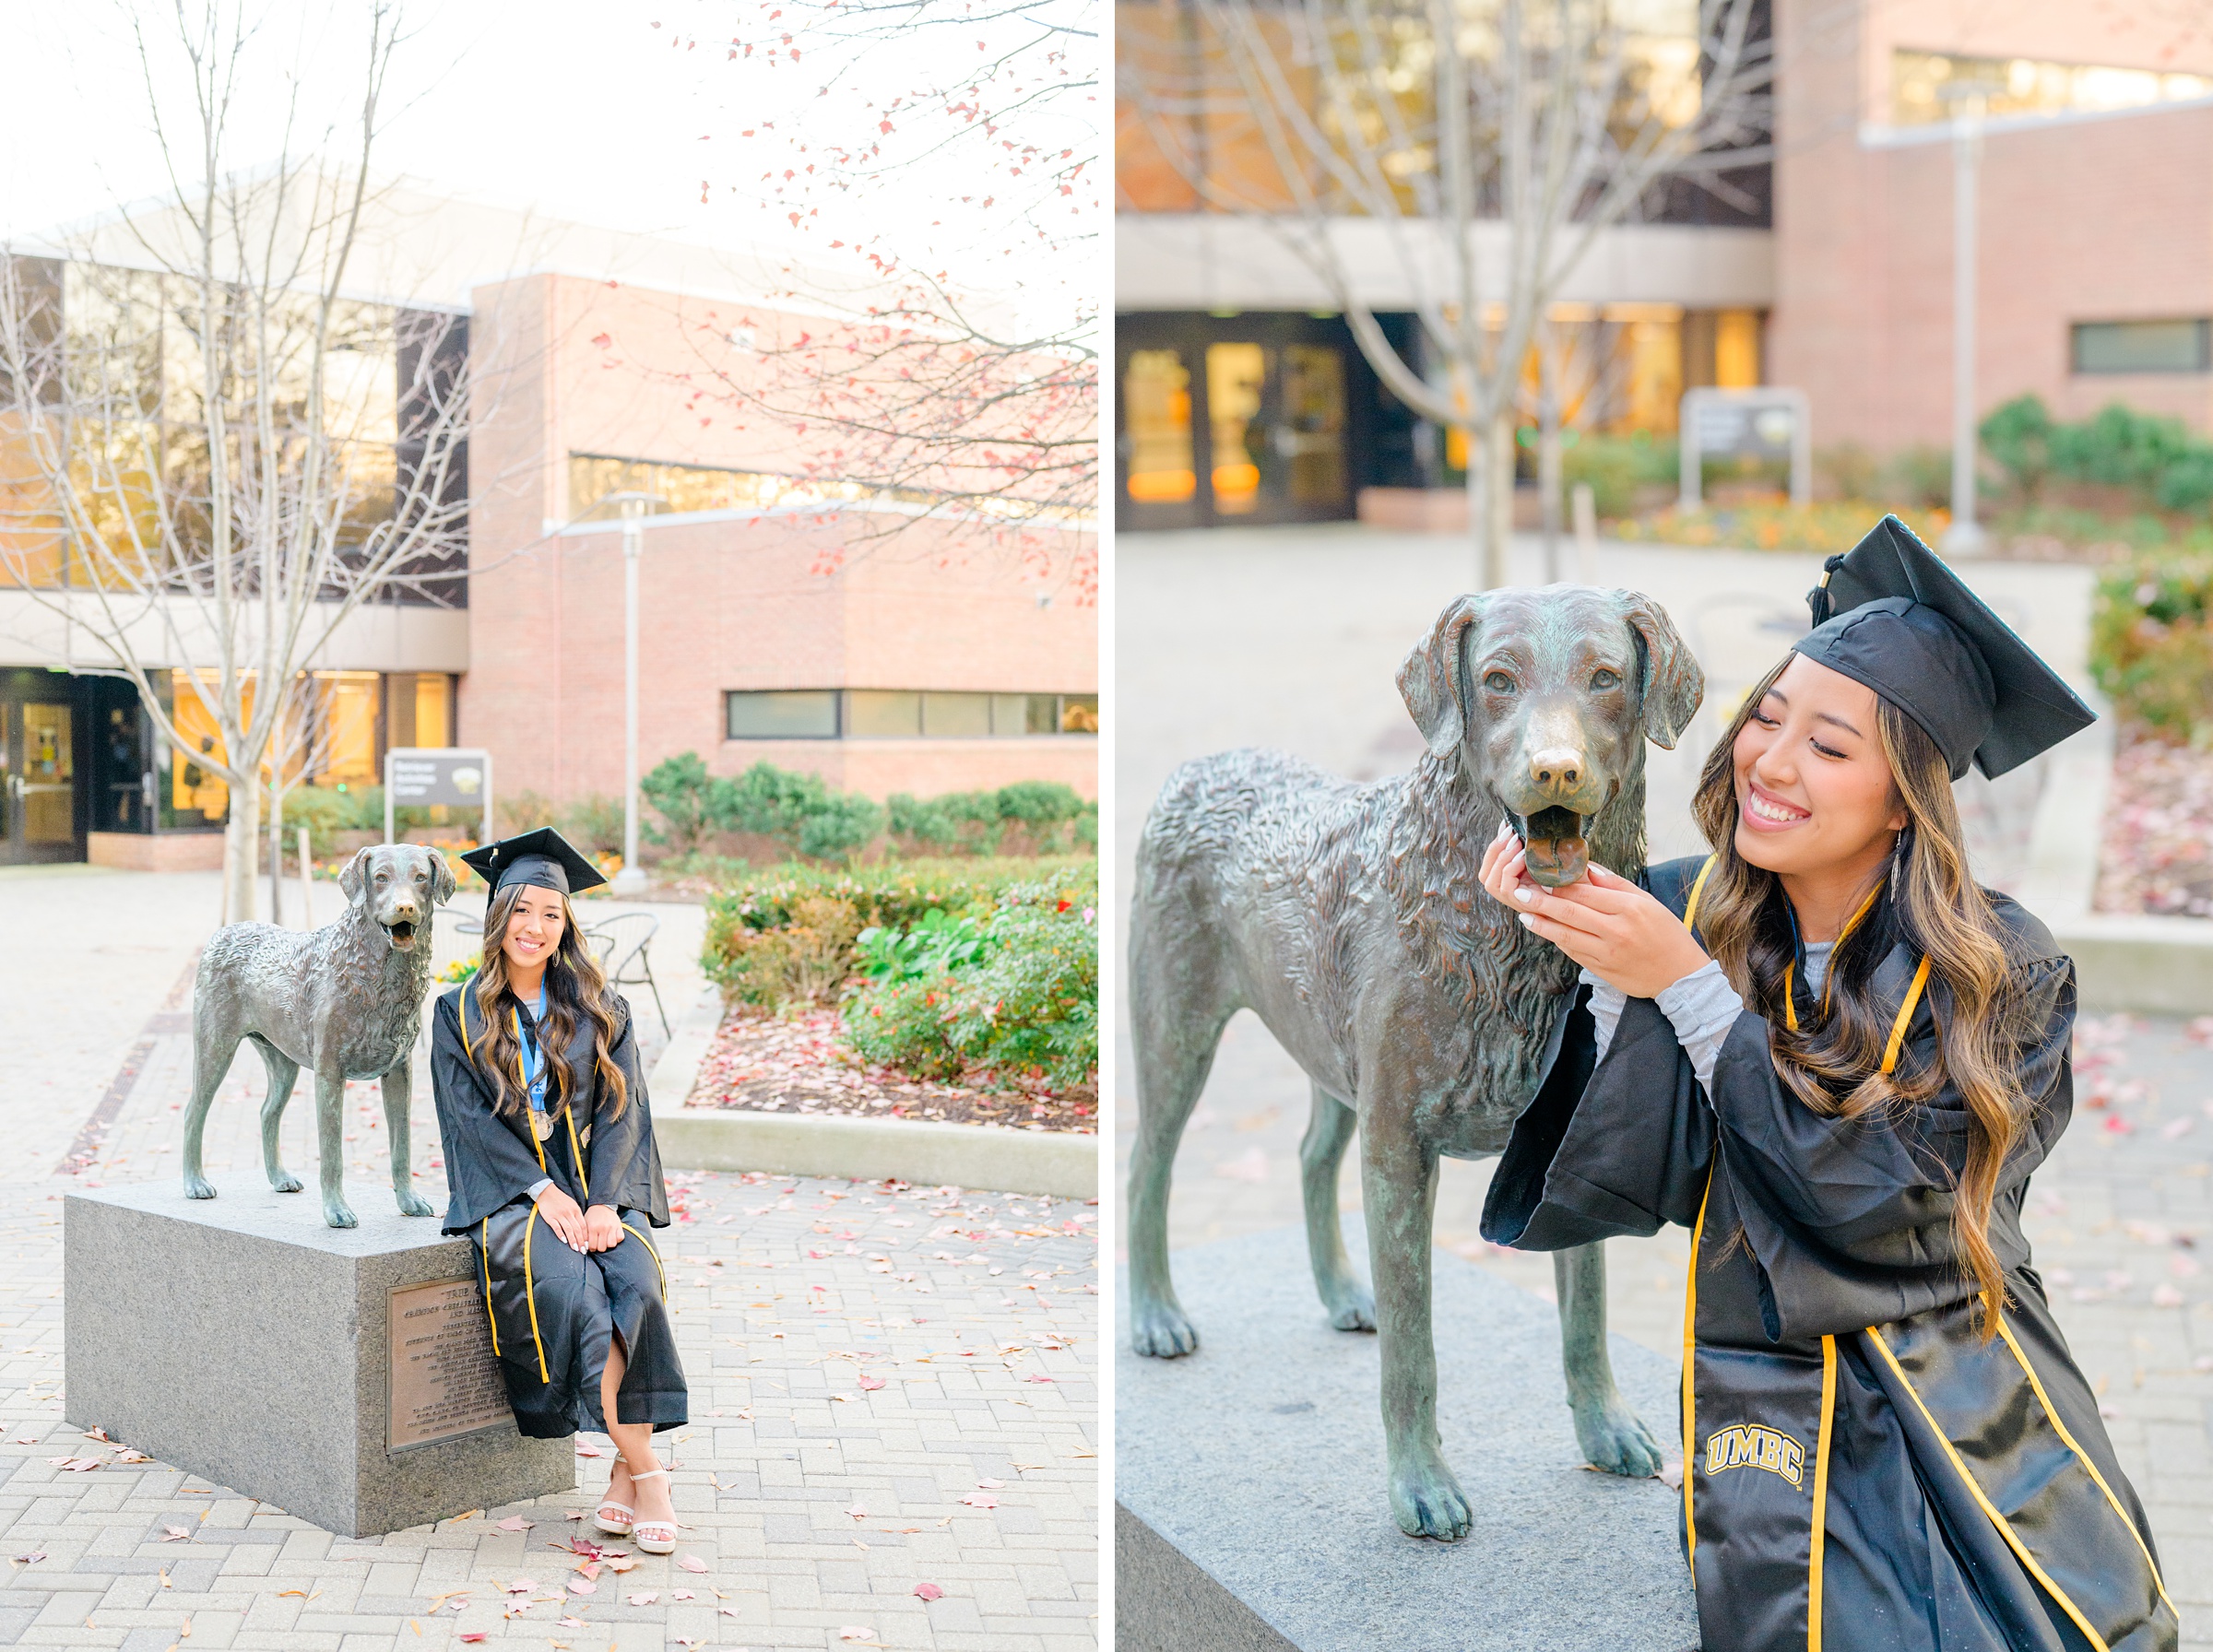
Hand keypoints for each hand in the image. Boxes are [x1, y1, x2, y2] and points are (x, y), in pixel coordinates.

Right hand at [534, 1184, 587, 1250]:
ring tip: (575, 1249)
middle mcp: (569, 1213)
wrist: (547, 1192)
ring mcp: (560, 1215)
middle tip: (583, 1250)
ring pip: (569, 1230)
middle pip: (577, 1229)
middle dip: (581, 1241)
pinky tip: (564, 1241)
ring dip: (573, 1240)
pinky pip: (557, 1227)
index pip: (583, 1225)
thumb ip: (576, 1215)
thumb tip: (582, 1228)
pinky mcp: (550, 1217)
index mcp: (576, 1210)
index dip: (586, 1236)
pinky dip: (561, 1235)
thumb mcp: (572, 1204)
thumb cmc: (560, 1199)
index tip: (588, 1245)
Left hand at [583, 1205, 624, 1252]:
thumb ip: (585, 1236)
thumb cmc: (592, 1216)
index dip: (591, 1248)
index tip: (592, 1246)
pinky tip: (612, 1237)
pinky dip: (617, 1239)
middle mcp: (603, 1228)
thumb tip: (584, 1248)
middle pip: (602, 1248)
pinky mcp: (619, 1226)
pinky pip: (620, 1238)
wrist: (602, 1205)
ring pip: (612, 1245)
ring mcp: (612, 1227)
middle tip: (598, 1244)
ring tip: (605, 1241)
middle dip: (599, 1248)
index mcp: (593, 1227)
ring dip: (608, 1244)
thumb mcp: (585, 1224)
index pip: (592, 1246)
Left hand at [1481, 824, 1711, 997]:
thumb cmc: (1666, 934)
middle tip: (1520, 892)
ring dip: (1542, 924)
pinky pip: (1573, 952)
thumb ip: (1615, 885)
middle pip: (1570, 912)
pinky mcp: (1601, 970)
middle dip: (1541, 902)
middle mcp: (1616, 930)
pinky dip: (1557, 940)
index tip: (1540, 876)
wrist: (1681, 977)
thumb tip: (1586, 869)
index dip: (1559, 885)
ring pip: (1566, 935)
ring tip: (1524, 914)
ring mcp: (1607, 953)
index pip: (1585, 893)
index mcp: (1630, 908)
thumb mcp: (1647, 902)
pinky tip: (1545, 931)